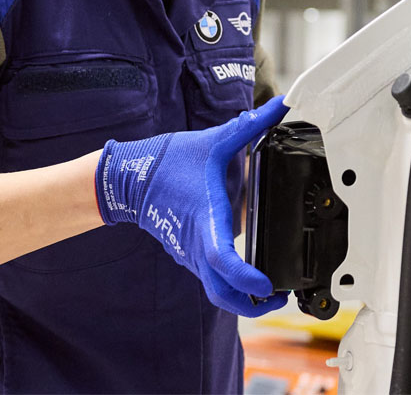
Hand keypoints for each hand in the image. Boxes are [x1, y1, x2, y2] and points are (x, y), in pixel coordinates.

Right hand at [96, 95, 290, 316]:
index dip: (247, 279)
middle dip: (254, 304)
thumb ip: (249, 126)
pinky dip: (230, 285)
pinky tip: (246, 273)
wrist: (130, 178)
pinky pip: (210, 280)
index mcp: (206, 220)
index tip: (268, 285)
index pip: (225, 261)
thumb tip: (279, 106)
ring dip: (243, 298)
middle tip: (281, 296)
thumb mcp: (212, 142)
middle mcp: (198, 245)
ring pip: (217, 292)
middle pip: (224, 294)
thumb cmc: (169, 162)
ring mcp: (191, 254)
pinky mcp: (187, 255)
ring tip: (270, 289)